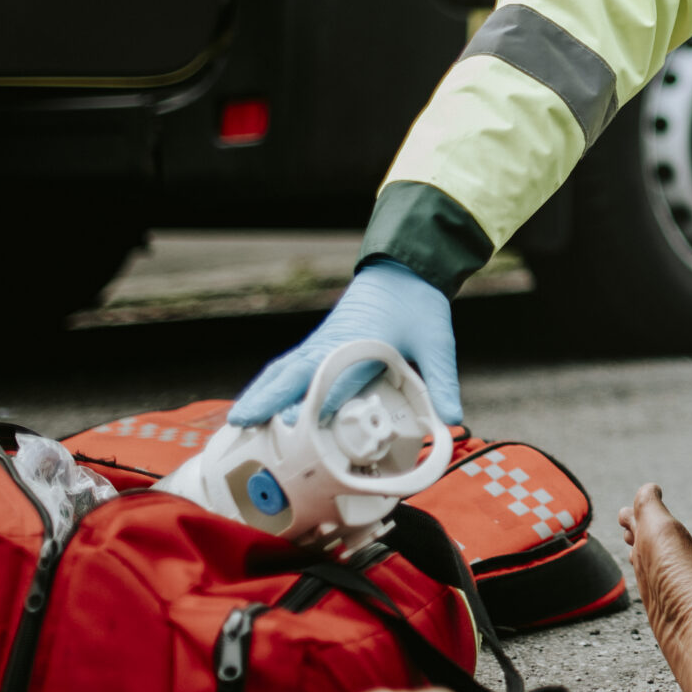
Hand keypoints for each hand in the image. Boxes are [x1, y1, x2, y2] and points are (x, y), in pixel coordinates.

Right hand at [229, 259, 459, 426]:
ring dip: (262, 392)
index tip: (296, 422)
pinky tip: (257, 402)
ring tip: (238, 420)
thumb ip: (442, 382)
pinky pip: (288, 366)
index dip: (318, 401)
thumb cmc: (418, 306)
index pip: (337, 378)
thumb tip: (454, 421)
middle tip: (244, 422)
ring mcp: (321, 342)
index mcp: (361, 342)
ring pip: (285, 370)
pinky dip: (269, 383)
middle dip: (270, 398)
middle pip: (296, 373)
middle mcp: (333, 343)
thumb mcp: (437, 343)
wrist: (404, 270)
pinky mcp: (319, 343)